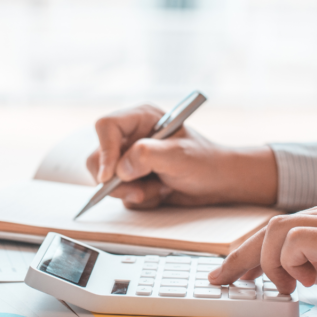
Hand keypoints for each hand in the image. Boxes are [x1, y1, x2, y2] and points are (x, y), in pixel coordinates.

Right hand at [85, 104, 277, 208]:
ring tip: (160, 188)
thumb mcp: (179, 156)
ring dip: (131, 191)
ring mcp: (129, 158)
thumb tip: (120, 168)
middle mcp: (130, 136)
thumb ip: (148, 156)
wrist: (218, 183)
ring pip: (106, 179)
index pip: (106, 126)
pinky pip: (119, 194)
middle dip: (117, 180)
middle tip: (139, 192)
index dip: (104, 150)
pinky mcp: (131, 177)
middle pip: (98, 156)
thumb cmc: (205, 162)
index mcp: (140, 117)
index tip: (110, 176)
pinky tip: (160, 192)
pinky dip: (139, 198)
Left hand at [208, 195, 316, 316]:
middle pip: (269, 224)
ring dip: (264, 262)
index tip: (236, 269)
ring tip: (277, 288)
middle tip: (220, 278)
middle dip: (239, 254)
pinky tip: (304, 283)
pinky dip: (288, 264)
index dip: (254, 246)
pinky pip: (292, 241)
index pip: (285, 224)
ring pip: (274, 229)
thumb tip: (309, 274)